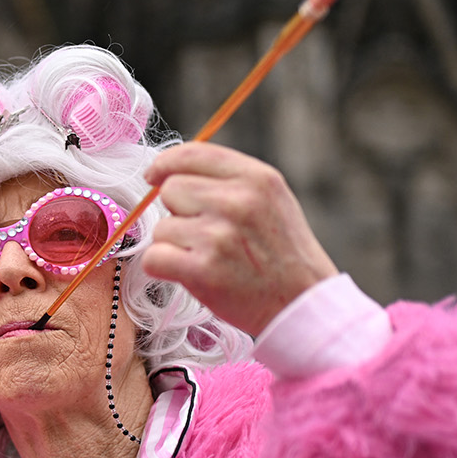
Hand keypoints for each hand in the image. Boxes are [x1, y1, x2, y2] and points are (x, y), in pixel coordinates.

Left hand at [138, 142, 336, 336]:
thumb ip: (228, 181)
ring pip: (161, 228)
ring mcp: (220, 236)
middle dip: (177, 212)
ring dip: (174, 245)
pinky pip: (154, 258)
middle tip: (204, 235)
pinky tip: (190, 274)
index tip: (154, 176)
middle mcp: (239, 202)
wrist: (302, 304)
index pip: (192, 153)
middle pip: (170, 190)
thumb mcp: (270, 200)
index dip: (165, 164)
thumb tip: (168, 173)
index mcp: (257, 178)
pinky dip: (163, 268)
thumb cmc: (281, 253)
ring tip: (208, 258)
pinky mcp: (204, 270)